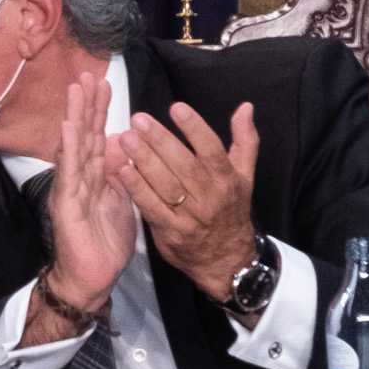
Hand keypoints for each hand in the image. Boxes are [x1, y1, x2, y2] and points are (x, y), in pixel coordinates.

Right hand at [26, 71, 136, 342]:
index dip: (99, 110)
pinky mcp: (66, 204)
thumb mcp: (122, 202)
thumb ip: (123, 176)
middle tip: (88, 74)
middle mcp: (79, 176)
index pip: (96, 136)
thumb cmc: (105, 242)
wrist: (91, 277)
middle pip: (83, 134)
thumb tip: (126, 148)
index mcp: (94, 175)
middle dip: (86, 104)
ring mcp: (70, 188)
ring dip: (74, 117)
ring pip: (73, 147)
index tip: (104, 83)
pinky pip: (69, 173)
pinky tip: (69, 128)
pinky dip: (68, 149)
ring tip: (76, 90)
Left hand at [113, 100, 260, 308]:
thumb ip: (245, 140)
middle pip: (184, 166)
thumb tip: (245, 107)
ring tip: (126, 139)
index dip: (195, 128)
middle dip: (160, 141)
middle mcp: (209, 198)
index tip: (176, 108)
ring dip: (144, 161)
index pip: (212, 150)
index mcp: (227, 181)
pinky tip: (122, 170)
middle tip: (140, 120)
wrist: (226, 260)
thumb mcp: (244, 176)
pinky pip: (151, 208)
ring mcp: (189, 217)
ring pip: (166, 186)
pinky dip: (137, 189)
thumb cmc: (231, 210)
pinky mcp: (169, 232)